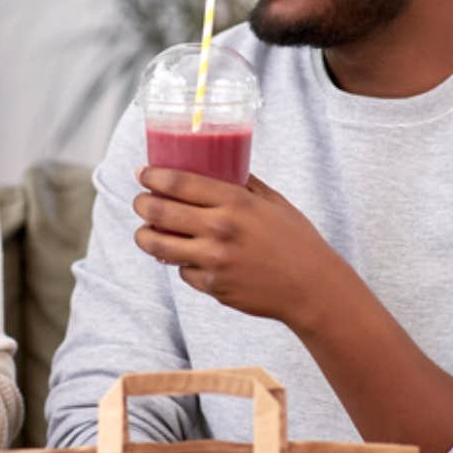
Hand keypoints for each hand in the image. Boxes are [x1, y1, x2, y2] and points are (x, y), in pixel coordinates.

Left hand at [132, 167, 348, 325]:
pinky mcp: (213, 286)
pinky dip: (181, 264)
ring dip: (144, 237)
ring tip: (144, 233)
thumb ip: (245, 184)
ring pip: (159, 246)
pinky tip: (187, 258)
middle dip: (141, 204)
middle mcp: (220, 229)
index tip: (142, 173)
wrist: (312, 287)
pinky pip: (183, 272)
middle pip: (159, 212)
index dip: (153, 176)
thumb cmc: (297, 241)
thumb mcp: (274, 202)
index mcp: (235, 202)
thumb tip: (221, 165)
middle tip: (140, 201)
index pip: (178, 183)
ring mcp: (214, 260)